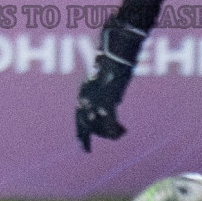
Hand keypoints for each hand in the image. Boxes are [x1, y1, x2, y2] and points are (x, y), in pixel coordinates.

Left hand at [76, 21, 145, 151]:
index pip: (78, 114)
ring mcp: (95, 99)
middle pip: (83, 123)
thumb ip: (109, 91)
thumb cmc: (115, 59)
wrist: (117, 49)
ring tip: (120, 133)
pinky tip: (123, 131)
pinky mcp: (106, 100)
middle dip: (84, 137)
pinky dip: (116, 129)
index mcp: (85, 90)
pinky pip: (109, 122)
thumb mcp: (111, 78)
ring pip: (97, 125)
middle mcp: (86, 96)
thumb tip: (115, 102)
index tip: (80, 143)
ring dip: (109, 132)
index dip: (79, 129)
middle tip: (85, 151)